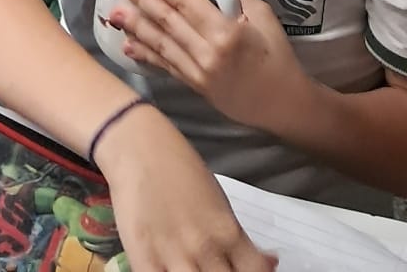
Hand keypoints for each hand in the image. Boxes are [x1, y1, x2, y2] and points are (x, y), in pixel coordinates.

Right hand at [96, 102, 276, 270]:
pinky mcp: (143, 259)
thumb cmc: (180, 167)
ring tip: (196, 268)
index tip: (248, 271)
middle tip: (218, 266)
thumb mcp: (218, 199)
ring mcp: (174, 256)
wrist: (138, 146)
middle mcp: (205, 247)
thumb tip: (268, 261)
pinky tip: (171, 271)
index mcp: (227, 230)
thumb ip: (238, 237)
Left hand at [111, 0, 302, 132]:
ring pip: (160, 44)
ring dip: (135, 27)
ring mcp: (198, 72)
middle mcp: (208, 53)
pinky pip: (165, 65)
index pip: (185, 2)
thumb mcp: (261, 15)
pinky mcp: (195, 85)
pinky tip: (128, 46)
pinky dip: (146, 54)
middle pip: (167, 21)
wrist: (282, 102)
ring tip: (113, 13)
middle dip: (140, 0)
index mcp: (226, 31)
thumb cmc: (276, 55)